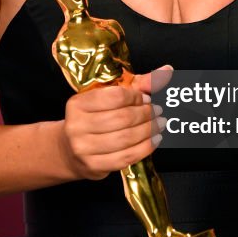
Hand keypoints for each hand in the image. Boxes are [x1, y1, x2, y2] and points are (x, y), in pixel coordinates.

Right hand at [60, 66, 171, 180]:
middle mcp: (76, 125)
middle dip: (146, 114)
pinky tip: (154, 140)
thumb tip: (167, 71)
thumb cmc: (94, 119)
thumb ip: (139, 83)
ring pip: (126, 138)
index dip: (136, 97)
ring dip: (149, 130)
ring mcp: (83, 148)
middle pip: (122, 118)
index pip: (115, 96)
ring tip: (160, 125)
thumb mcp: (109, 97)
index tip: (146, 98)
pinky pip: (126, 157)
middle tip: (158, 111)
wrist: (70, 151)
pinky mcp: (93, 166)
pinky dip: (145, 147)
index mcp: (78, 103)